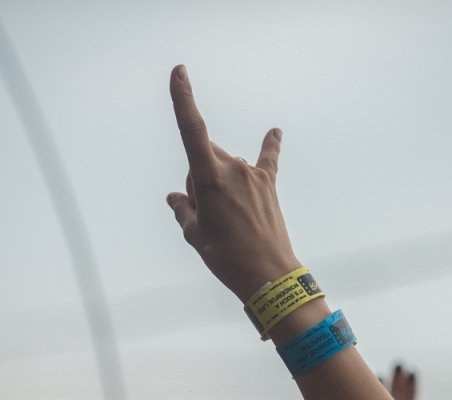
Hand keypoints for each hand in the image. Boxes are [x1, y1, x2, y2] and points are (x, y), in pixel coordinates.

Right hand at [166, 65, 300, 301]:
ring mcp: (253, 175)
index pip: (192, 130)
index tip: (179, 72)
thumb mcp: (195, 235)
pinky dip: (268, 146)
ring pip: (225, 164)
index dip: (184, 99)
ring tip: (229, 219)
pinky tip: (275, 131)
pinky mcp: (268, 185)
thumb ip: (184, 209)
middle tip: (207, 214)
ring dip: (220, 181)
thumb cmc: (227, 257)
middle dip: (198, 177)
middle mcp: (233, 168)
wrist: (269, 275)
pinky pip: (266, 159)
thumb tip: (176, 197)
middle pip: (204, 157)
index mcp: (210, 178)